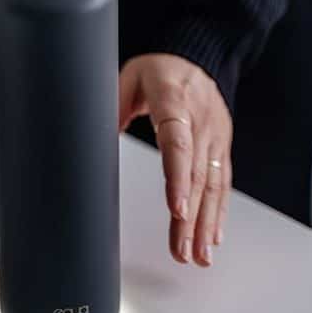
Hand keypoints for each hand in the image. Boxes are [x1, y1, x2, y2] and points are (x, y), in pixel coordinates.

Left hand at [119, 53, 232, 266]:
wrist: (198, 56)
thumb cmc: (159, 70)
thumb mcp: (126, 79)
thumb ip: (111, 110)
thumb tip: (90, 142)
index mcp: (173, 99)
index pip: (176, 141)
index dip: (177, 177)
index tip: (175, 209)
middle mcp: (200, 119)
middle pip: (196, 173)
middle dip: (190, 217)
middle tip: (181, 250)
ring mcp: (215, 134)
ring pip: (212, 183)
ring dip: (205, 223)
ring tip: (197, 256)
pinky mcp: (221, 146)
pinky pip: (221, 181)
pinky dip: (218, 211)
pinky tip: (212, 237)